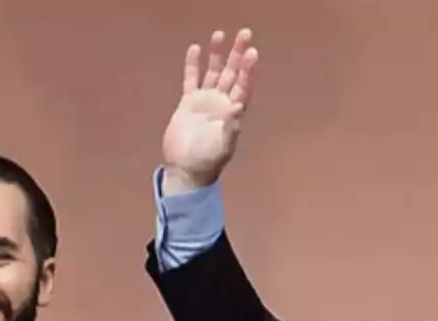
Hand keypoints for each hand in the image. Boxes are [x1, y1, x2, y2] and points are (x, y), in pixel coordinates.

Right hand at [161, 29, 257, 194]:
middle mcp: (221, 103)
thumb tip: (237, 106)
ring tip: (220, 34)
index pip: (243, 86)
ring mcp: (205, 101)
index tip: (252, 53)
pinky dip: (192, 65)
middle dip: (238, 54)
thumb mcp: (223, 146)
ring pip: (213, 72)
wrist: (186, 170)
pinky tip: (195, 49)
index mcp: (233, 113)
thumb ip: (231, 127)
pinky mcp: (188, 103)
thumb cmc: (208, 162)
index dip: (248, 70)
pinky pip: (191, 79)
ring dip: (217, 54)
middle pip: (232, 73)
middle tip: (245, 33)